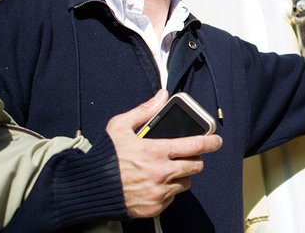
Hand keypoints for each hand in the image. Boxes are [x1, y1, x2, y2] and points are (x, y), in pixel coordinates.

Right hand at [105, 90, 222, 217]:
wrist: (87, 189)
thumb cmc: (104, 157)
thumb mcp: (119, 127)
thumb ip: (144, 111)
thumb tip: (161, 96)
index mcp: (156, 151)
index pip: (195, 146)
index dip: (211, 142)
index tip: (217, 141)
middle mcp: (161, 173)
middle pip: (195, 166)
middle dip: (194, 160)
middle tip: (185, 156)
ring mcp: (159, 192)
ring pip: (185, 183)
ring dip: (180, 176)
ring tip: (164, 170)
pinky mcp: (154, 207)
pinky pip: (172, 198)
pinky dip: (167, 191)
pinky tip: (153, 184)